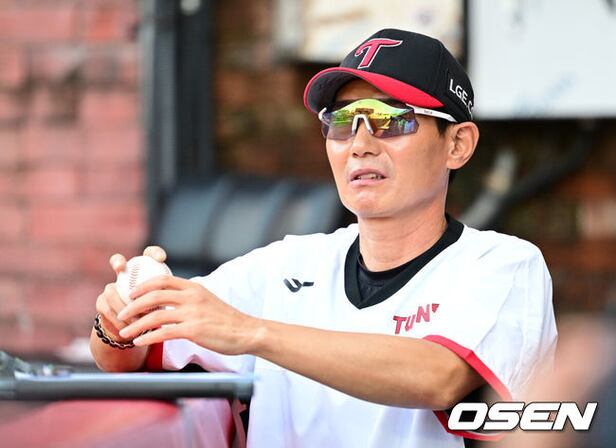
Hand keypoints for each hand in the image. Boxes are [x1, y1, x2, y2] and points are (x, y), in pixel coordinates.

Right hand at [95, 246, 168, 340]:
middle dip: (118, 261)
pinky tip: (127, 328)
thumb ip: (174, 295)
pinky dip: (119, 320)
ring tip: (137, 318)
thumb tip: (196, 293)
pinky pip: (107, 309)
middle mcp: (125, 275)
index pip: (149, 254)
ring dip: (123, 305)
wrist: (136, 331)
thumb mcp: (167, 305)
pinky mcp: (102, 303)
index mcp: (146, 272)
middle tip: (121, 266)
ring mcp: (111, 288)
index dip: (153, 253)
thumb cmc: (156, 314)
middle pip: (118, 261)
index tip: (161, 259)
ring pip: (112, 290)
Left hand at [116, 276, 258, 354]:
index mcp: (194, 288)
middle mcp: (192, 297)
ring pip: (155, 315)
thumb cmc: (227, 320)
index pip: (163, 280)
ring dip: (136, 324)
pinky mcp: (194, 330)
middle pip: (154, 295)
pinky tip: (139, 342)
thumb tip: (172, 301)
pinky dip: (148, 338)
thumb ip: (189, 299)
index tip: (131, 293)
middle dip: (133, 305)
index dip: (143, 286)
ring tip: (124, 332)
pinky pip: (164, 333)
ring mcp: (193, 313)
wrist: (247, 332)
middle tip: (122, 314)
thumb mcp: (208, 301)